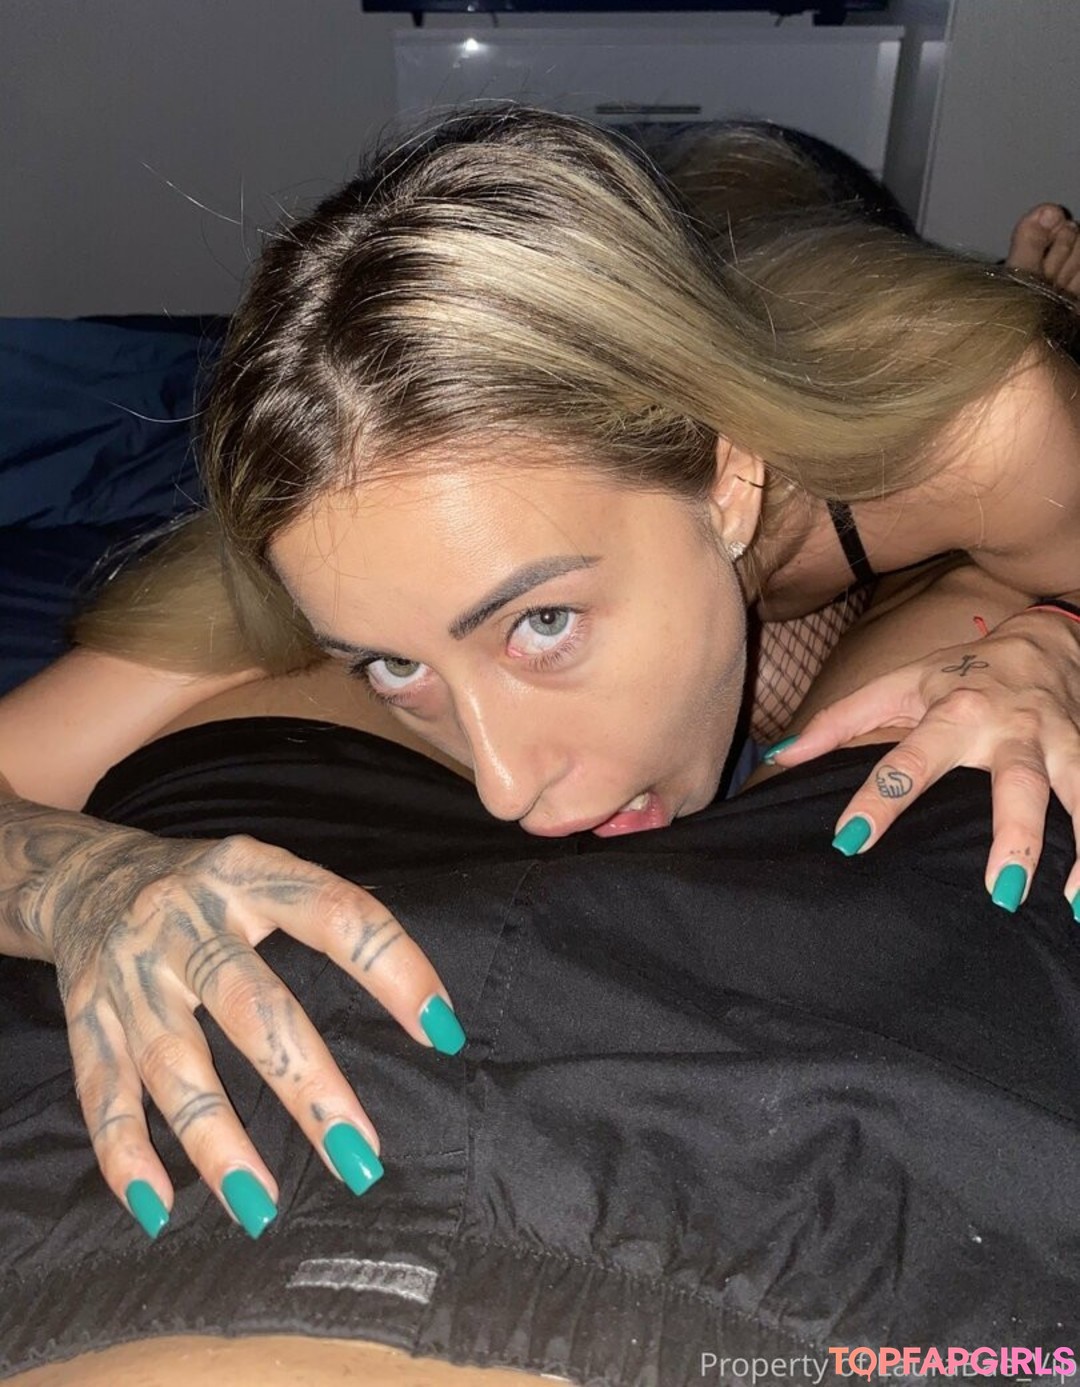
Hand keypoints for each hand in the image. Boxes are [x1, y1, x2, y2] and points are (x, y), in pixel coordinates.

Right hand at [13, 812, 464, 1238]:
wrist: (82, 875)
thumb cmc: (206, 887)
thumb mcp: (262, 869)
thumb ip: (323, 911)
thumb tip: (413, 981)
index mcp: (248, 873)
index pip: (336, 915)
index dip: (393, 969)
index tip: (444, 1032)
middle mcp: (186, 920)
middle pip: (252, 1008)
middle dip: (308, 1088)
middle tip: (362, 1156)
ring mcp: (131, 973)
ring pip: (175, 1064)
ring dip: (219, 1142)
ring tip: (263, 1208)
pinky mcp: (87, 1018)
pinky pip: (102, 1094)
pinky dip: (127, 1155)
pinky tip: (159, 1208)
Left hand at [766, 613, 1079, 914]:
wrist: (1046, 639)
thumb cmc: (958, 671)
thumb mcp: (895, 685)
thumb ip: (837, 723)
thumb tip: (779, 756)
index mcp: (952, 713)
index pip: (907, 761)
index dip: (879, 799)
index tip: (849, 841)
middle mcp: (1009, 729)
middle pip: (1014, 783)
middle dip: (1013, 835)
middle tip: (1000, 890)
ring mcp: (1058, 743)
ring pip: (1077, 793)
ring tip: (1073, 900)